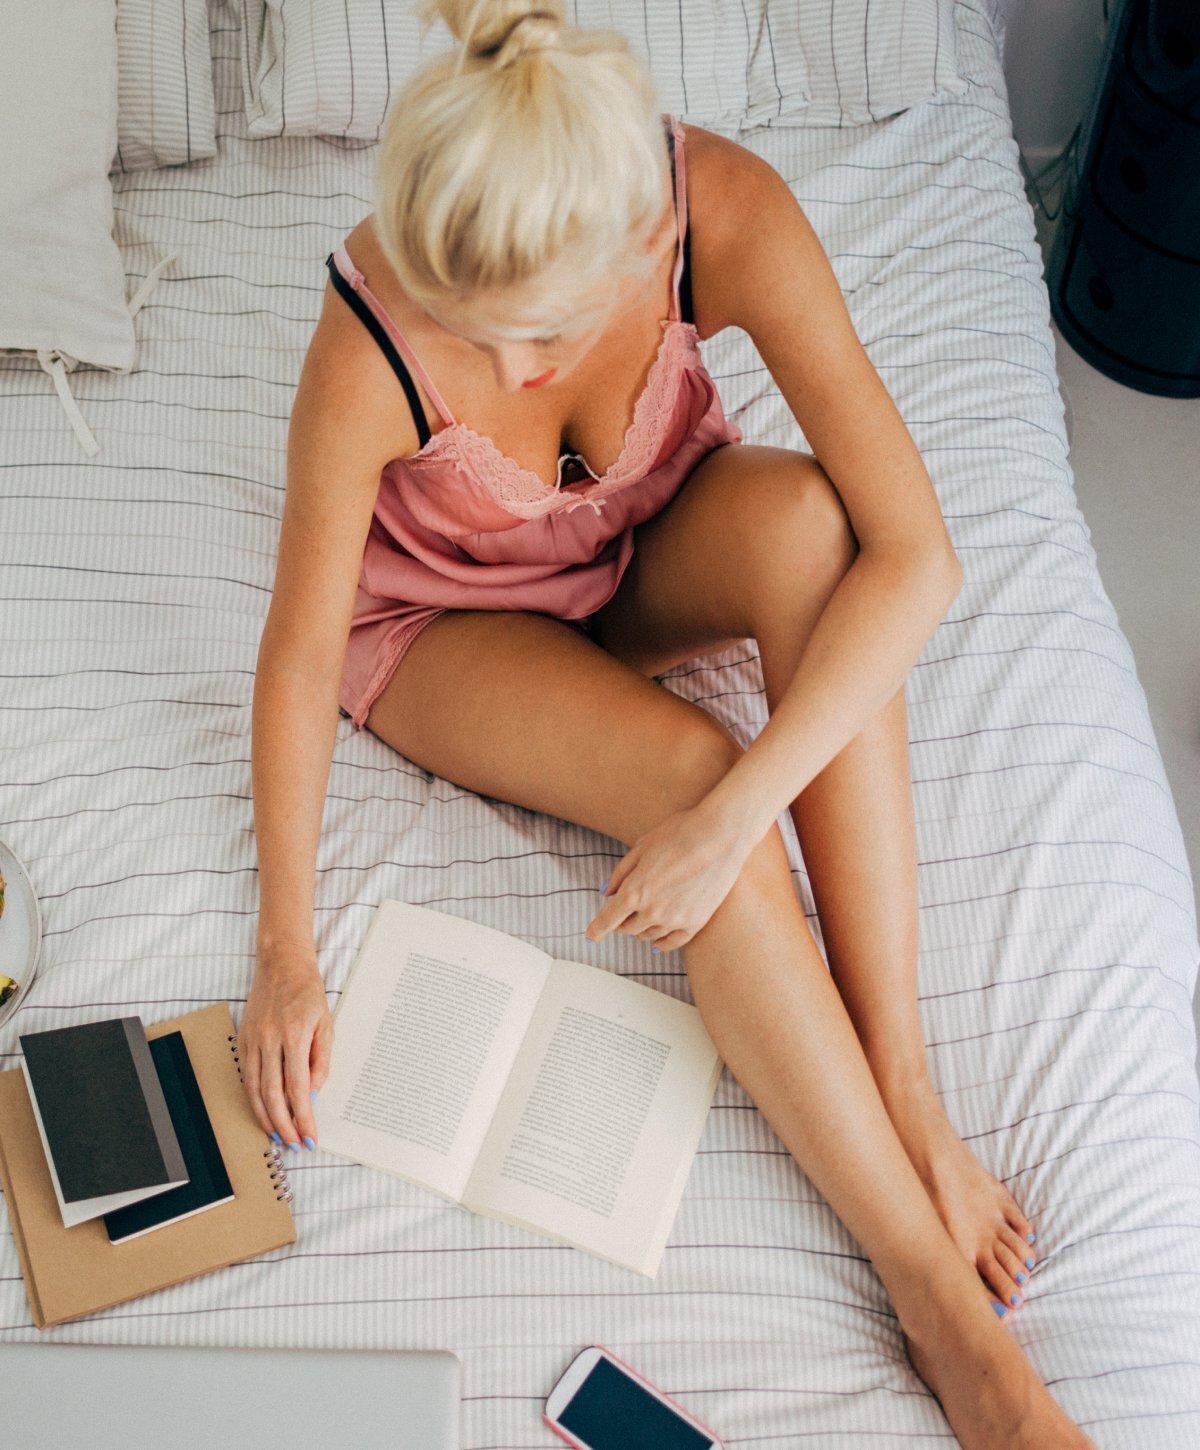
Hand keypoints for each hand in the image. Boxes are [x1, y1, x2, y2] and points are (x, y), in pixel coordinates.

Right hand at [240, 943, 333, 1151]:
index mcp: (294, 1036)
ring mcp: (252, 1040)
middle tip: (293, 1144)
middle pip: (272, 1095)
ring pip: (255, 1090)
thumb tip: (311, 1095)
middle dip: (283, 1125)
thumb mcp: (325, 1025)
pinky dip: (253, 1099)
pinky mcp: (243, 1039)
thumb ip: (320, 1061)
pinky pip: (247, 1076)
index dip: (303, 1117)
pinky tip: (263, 1111)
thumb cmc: (308, 993)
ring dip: (265, 1118)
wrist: (281, 965)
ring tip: (277, 1136)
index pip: (298, 1088)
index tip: (309, 1136)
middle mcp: (269, 1040)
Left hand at [584, 802, 752, 952]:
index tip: (591, 936)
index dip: (596, 929)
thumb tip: (607, 893)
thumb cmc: (680, 833)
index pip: (608, 919)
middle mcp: (653, 911)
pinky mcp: (696, 922)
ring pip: (648, 936)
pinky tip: (657, 942)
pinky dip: (661, 943)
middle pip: (627, 928)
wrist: (722, 836)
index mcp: (635, 891)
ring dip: (640, 929)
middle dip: (621, 922)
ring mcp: (676, 920)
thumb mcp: (642, 846)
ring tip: (643, 918)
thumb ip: (621, 873)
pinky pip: (672, 942)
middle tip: (623, 912)